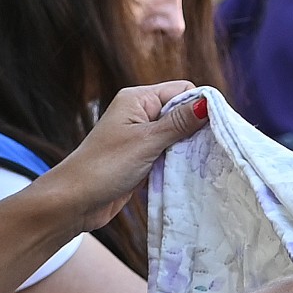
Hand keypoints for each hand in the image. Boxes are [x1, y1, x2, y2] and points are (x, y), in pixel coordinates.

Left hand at [40, 82, 208, 231]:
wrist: (75, 201)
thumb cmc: (106, 167)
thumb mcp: (147, 142)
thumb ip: (179, 123)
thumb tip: (208, 103)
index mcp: (137, 99)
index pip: (182, 91)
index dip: (200, 106)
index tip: (217, 128)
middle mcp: (139, 113)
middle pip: (181, 113)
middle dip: (196, 129)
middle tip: (212, 148)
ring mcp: (140, 137)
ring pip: (177, 136)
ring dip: (188, 149)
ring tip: (202, 162)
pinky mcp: (141, 158)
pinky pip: (168, 154)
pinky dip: (178, 162)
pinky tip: (188, 173)